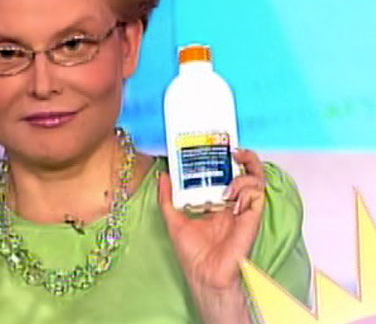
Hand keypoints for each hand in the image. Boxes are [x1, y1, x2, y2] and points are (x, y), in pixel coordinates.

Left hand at [158, 149, 264, 321]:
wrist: (204, 274)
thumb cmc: (193, 252)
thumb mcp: (173, 219)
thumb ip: (167, 198)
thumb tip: (163, 175)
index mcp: (217, 201)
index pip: (226, 173)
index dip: (225, 159)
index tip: (216, 146)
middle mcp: (233, 203)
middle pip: (247, 172)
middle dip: (245, 157)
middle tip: (234, 150)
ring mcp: (244, 209)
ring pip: (257, 180)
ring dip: (246, 172)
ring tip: (231, 176)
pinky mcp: (251, 218)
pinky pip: (258, 195)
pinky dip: (247, 188)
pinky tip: (232, 194)